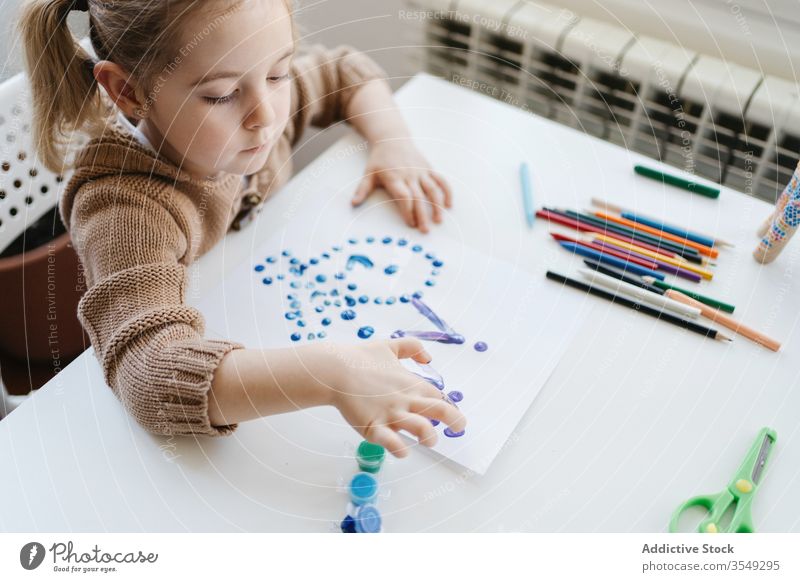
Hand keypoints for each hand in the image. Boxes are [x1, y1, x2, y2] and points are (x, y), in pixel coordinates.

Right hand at [324, 337, 465, 456]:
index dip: (446, 406)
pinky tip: (403, 451)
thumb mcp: (390, 345)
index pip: (438, 397)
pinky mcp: (372, 426)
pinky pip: (391, 442)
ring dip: (429, 437)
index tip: (447, 413)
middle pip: (440, 410)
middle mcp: (405, 399)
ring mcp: (390, 413)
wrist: (335, 368)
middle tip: (460, 427)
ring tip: (429, 441)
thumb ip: (412, 348)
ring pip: (421, 428)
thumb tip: (428, 357)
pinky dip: (400, 449)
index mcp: (411, 383)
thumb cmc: (360, 358)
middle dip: (455, 420)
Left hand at [352, 141, 452, 233]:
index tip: (410, 224)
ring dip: (437, 206)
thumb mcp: (368, 173)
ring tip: (438, 221)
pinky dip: (447, 192)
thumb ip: (362, 189)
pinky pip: (441, 180)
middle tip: (424, 230)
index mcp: (394, 177)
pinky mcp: (429, 168)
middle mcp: (409, 175)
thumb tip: (353, 204)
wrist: (392, 138)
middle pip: (419, 197)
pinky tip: (448, 205)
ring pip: (432, 190)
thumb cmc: (380, 159)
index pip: (404, 197)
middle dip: (422, 215)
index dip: (408, 211)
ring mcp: (421, 171)